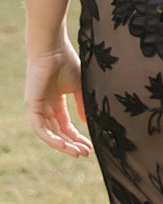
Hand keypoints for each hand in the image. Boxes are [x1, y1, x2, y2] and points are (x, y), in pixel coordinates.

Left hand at [24, 39, 89, 159]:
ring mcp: (37, 108)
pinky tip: (63, 144)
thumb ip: (82, 106)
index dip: (77, 137)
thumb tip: (89, 123)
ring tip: (77, 152)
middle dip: (71, 144)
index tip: (90, 147)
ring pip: (48, 134)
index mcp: (56, 103)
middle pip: (58, 133)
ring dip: (62, 145)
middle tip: (85, 154)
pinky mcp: (32, 105)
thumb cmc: (67, 63)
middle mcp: (45, 107)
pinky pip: (39, 128)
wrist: (54, 49)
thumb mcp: (79, 88)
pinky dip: (51, 138)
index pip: (65, 126)